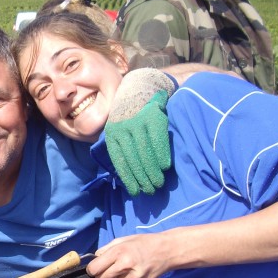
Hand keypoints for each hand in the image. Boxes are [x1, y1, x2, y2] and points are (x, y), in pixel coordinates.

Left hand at [87, 234, 165, 277]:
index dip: (92, 269)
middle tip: (108, 269)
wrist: (167, 250)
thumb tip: (94, 259)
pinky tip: (135, 271)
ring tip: (125, 268)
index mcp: (119, 252)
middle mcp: (125, 265)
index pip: (95, 268)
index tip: (94, 268)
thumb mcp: (123, 239)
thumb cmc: (143, 242)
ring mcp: (133, 277)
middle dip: (101, 275)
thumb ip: (106, 249)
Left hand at [104, 69, 175, 195]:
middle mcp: (122, 127)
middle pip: (133, 159)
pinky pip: (157, 140)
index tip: (135, 192)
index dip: (128, 178)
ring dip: (152, 170)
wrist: (141, 85)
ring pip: (145, 152)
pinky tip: (165, 166)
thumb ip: (122, 147)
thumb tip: (127, 176)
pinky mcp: (151, 116)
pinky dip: (161, 155)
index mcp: (112, 133)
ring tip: (158, 183)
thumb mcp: (119, 127)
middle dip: (142, 178)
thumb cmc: (131, 113)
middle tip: (151, 190)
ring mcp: (137, 121)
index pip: (119, 160)